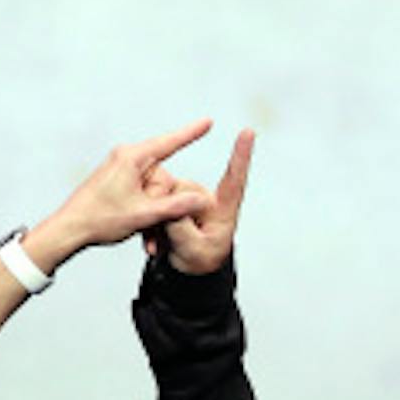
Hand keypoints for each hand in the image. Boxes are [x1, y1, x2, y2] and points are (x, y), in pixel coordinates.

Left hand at [29, 121, 217, 266]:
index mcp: (131, 158)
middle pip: (163, 178)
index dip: (191, 134)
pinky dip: (144, 214)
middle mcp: (126, 159)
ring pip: (153, 191)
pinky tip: (141, 231)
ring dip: (154, 215)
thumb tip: (199, 199)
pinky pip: (141, 195)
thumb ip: (175, 207)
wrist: (69, 229)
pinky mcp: (117, 182)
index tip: (207, 122)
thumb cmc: (98, 219)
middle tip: (150, 223)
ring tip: (145, 234)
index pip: (169, 143)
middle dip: (163, 204)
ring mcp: (121, 170)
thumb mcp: (143, 215)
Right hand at [147, 128, 253, 275]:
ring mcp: (187, 196)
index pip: (234, 181)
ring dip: (157, 224)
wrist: (187, 266)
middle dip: (169, 216)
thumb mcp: (193, 252)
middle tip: (168, 244)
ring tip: (161, 246)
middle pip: (182, 191)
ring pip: (164, 196)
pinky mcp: (172, 197)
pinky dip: (150, 224)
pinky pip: (154, 201)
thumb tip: (171, 205)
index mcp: (223, 210)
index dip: (241, 156)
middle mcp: (205, 198)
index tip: (248, 132)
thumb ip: (182, 229)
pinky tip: (155, 243)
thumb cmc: (200, 260)